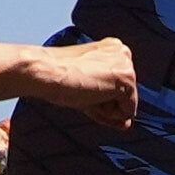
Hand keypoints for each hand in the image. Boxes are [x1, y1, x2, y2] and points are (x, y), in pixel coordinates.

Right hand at [21, 33, 141, 134]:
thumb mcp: (89, 91)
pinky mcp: (127, 78)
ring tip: (85, 93)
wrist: (46, 73)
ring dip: (106, 109)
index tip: (83, 91)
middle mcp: (123, 52)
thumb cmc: (60, 79)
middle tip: (82, 93)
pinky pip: (128, 112)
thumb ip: (109, 104)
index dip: (102, 99)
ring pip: (128, 105)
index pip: (119, 86)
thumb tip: (127, 125)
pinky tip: (92, 97)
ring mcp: (127, 64)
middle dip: (105, 104)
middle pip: (126, 96)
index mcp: (112, 49)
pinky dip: (110, 114)